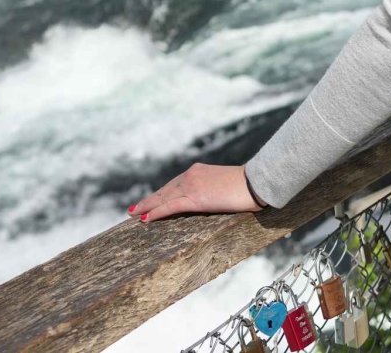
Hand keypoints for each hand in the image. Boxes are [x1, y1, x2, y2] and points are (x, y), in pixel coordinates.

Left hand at [128, 163, 261, 222]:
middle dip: (149, 200)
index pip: (174, 184)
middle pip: (164, 190)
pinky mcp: (195, 199)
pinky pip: (170, 207)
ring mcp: (191, 186)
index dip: (161, 193)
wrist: (255, 182)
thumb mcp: (226, 186)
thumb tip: (213, 199)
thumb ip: (214, 190)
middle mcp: (191, 175)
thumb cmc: (248, 186)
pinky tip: (145, 218)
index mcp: (198, 171)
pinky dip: (155, 212)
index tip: (150, 200)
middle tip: (134, 208)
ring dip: (147, 206)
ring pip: (163, 198)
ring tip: (134, 213)